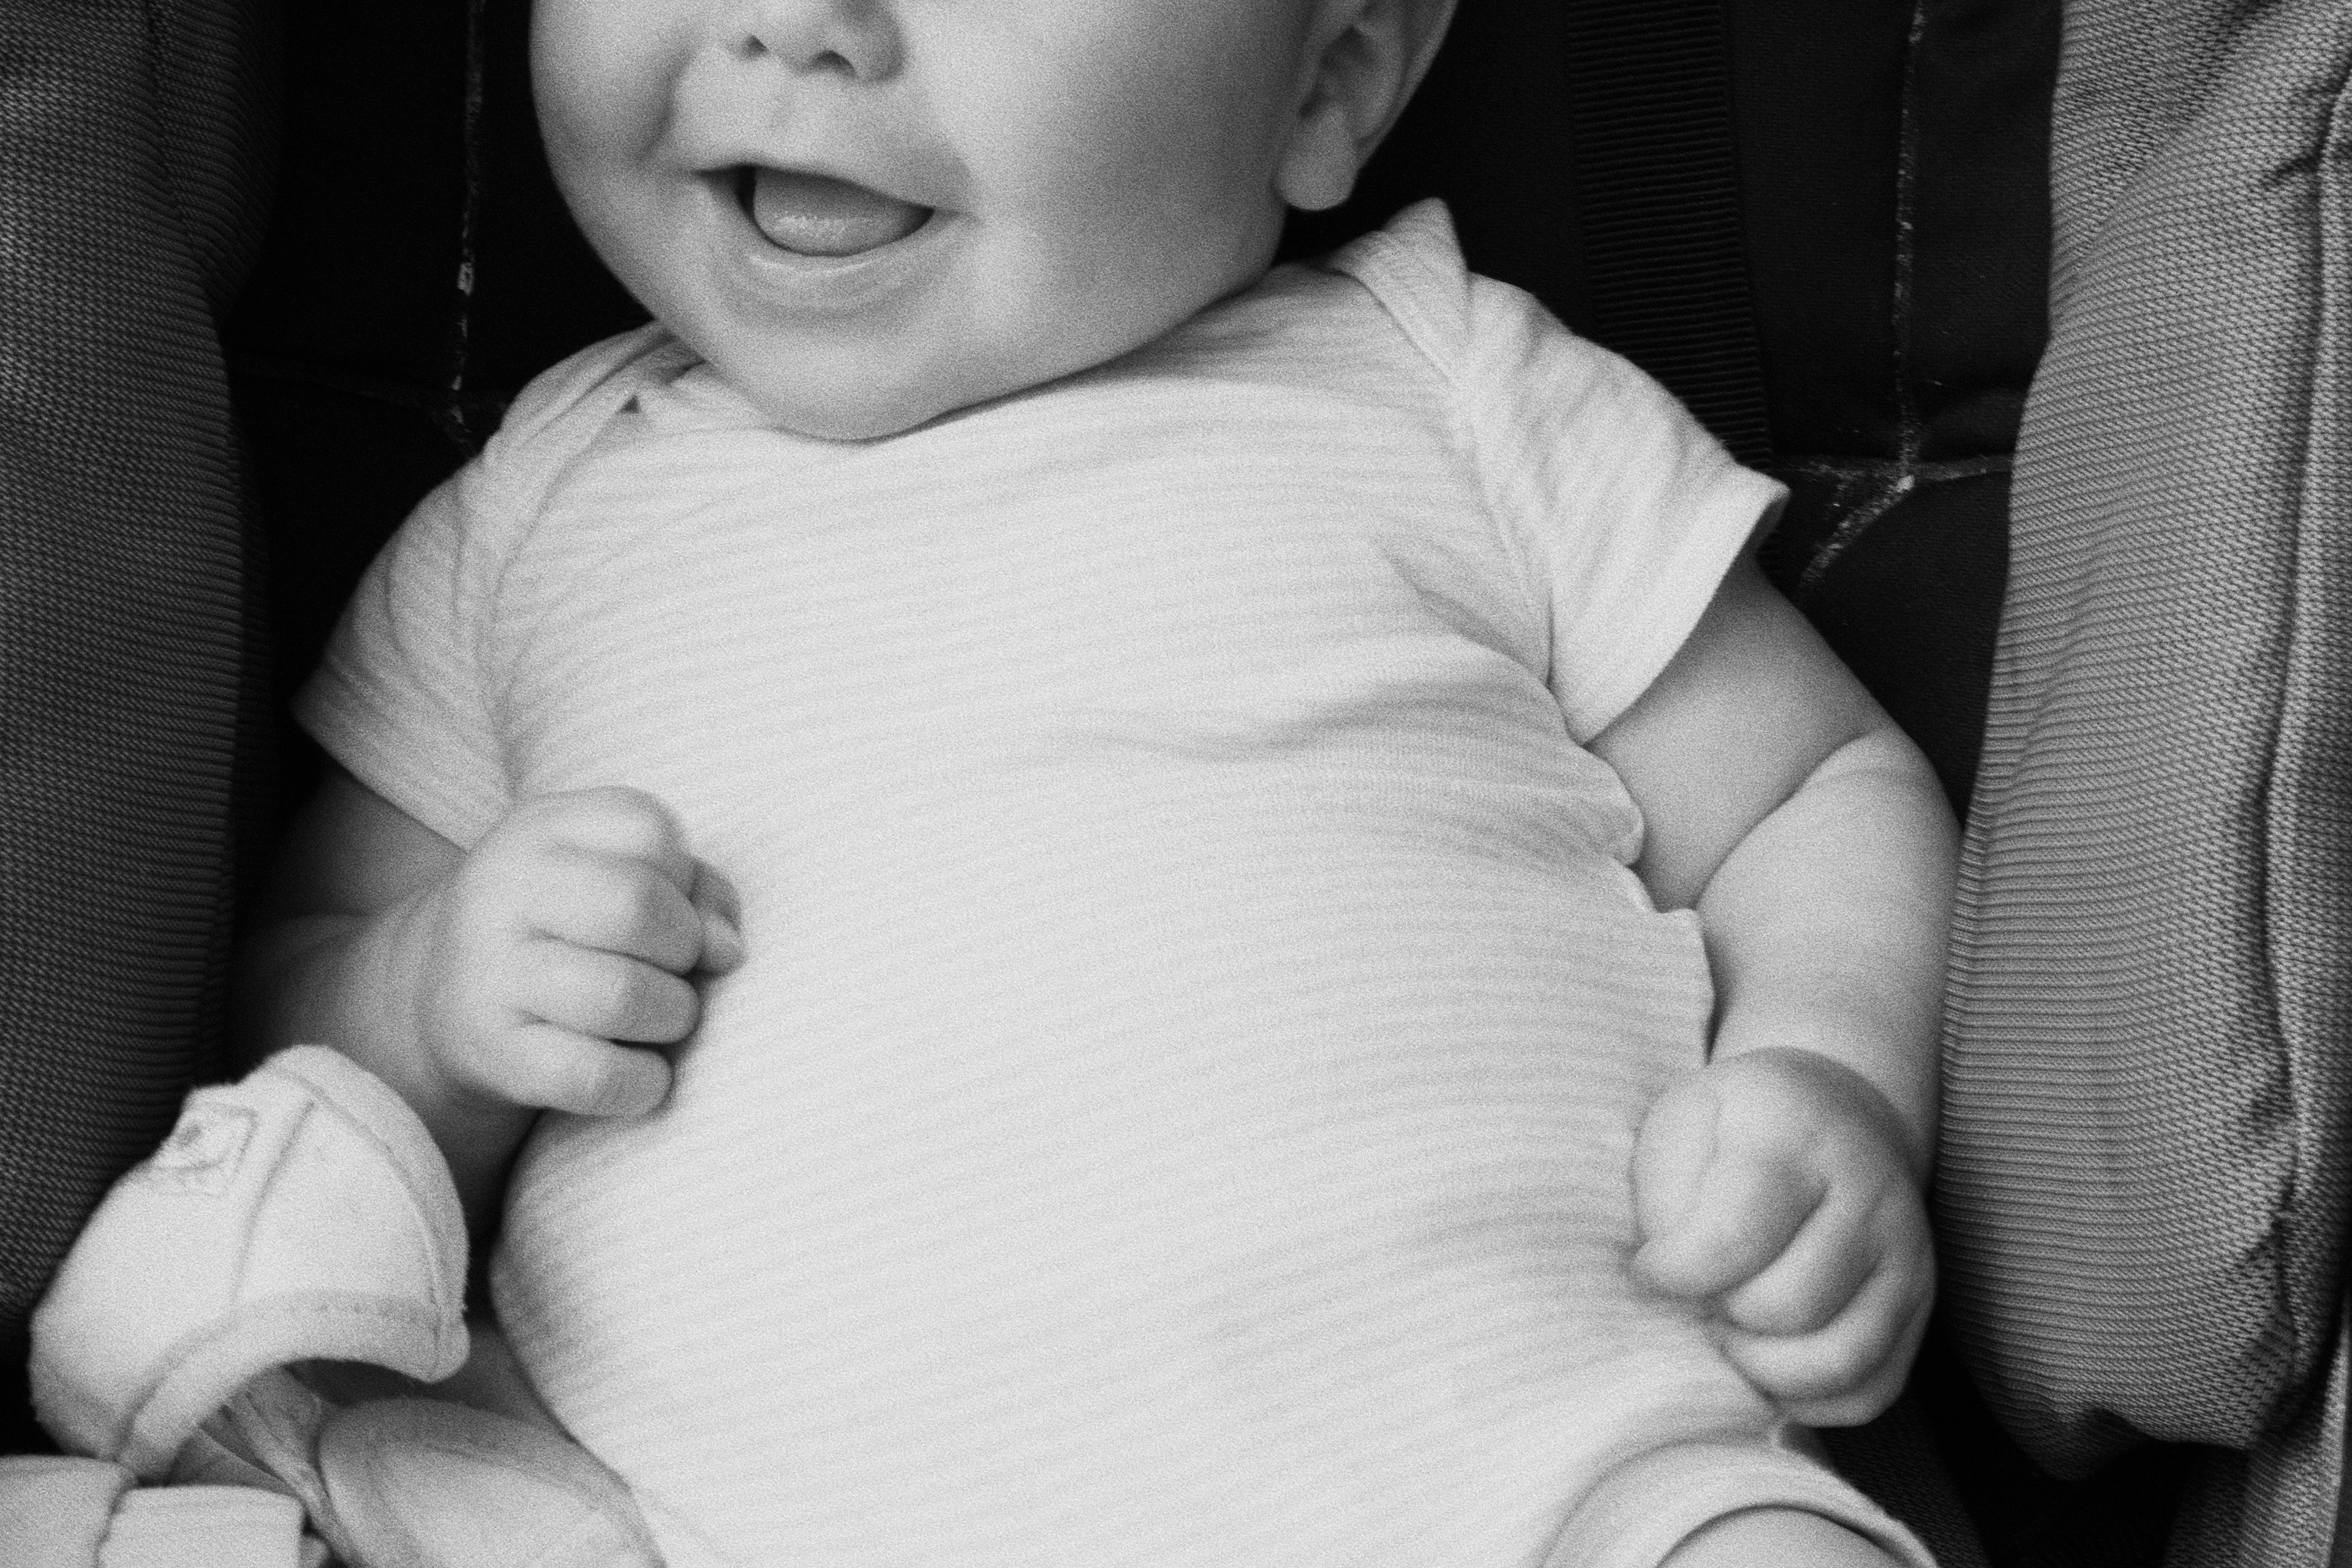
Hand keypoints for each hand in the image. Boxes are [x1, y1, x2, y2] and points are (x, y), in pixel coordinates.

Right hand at [392, 786, 743, 1123]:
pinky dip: (644, 1083)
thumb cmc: (567, 928)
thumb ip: (695, 890)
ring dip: (673, 1017)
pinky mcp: (493, 1054)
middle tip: (676, 971)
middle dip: (684, 947)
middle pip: (636, 905)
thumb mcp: (616, 874)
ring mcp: (490, 973)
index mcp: (541, 828)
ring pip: (622, 996)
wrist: (440, 999)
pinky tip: (643, 1074)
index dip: (683, 878)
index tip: (667, 909)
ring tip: (661, 1019)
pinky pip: (596, 1075)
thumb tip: (728, 950)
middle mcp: (503, 889)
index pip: (647, 828)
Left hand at [1630, 1049, 1933, 1425]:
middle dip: (1721, 1316)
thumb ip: (1665, 1201)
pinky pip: (1869, 1391)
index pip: (1734, 1236)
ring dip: (1763, 1367)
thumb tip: (1666, 1289)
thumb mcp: (1681, 1125)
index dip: (1676, 1273)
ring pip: (1838, 1360)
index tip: (1649, 1269)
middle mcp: (1869, 1192)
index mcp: (1796, 1134)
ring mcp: (1908, 1253)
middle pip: (1787, 1305)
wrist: (1832, 1114)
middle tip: (1695, 1297)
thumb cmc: (1733, 1129)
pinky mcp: (1921, 1306)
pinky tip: (1767, 1361)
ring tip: (1728, 1331)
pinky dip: (1807, 1399)